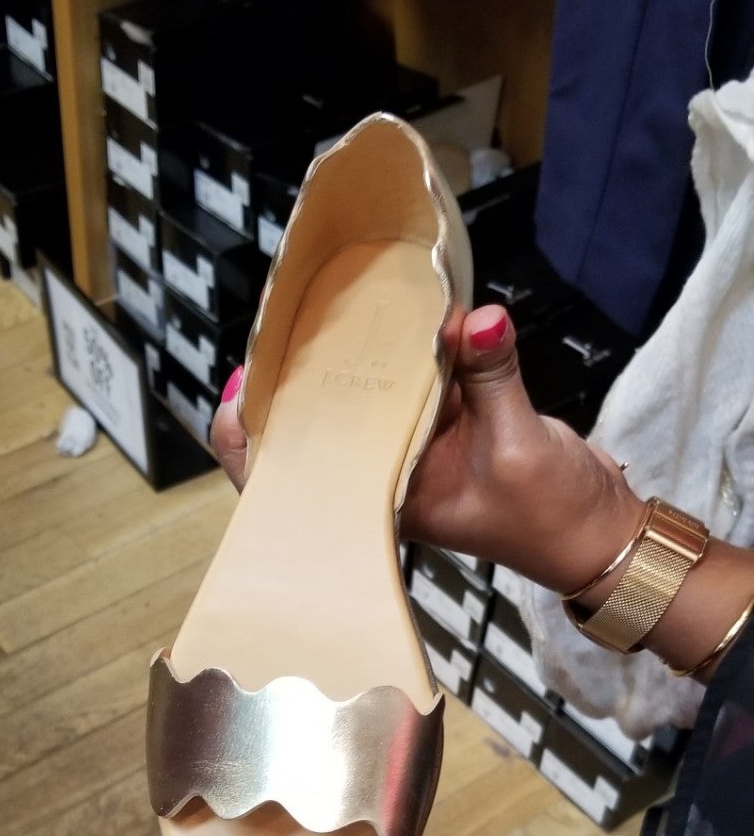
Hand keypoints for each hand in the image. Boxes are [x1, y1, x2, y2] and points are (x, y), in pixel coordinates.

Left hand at [211, 304, 641, 596]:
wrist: (596, 531)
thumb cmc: (551, 516)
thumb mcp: (521, 445)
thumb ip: (491, 376)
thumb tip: (475, 319)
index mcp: (386, 499)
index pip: (296, 475)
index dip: (255, 436)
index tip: (239, 386)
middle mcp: (388, 474)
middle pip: (322, 424)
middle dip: (300, 377)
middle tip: (283, 323)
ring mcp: (414, 448)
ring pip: (367, 393)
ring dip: (358, 355)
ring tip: (331, 304)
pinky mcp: (446, 424)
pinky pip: (415, 379)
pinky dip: (411, 349)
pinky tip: (403, 310)